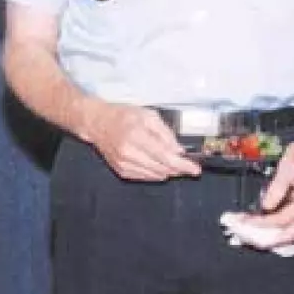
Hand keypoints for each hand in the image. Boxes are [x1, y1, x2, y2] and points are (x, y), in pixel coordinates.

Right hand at [83, 101, 198, 181]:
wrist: (97, 123)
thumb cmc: (124, 115)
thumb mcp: (148, 115)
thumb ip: (165, 133)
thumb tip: (180, 151)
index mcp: (137, 135)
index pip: (165, 156)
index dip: (183, 165)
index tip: (196, 169)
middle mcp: (129, 153)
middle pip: (162, 169)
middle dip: (178, 169)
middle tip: (187, 164)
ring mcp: (124, 165)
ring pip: (155, 176)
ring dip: (168, 171)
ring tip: (172, 161)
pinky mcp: (121, 171)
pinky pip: (145, 177)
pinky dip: (155, 173)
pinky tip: (157, 163)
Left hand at [255, 132, 293, 243]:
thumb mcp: (288, 167)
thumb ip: (276, 189)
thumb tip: (265, 207)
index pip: (283, 220)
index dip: (263, 223)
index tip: (245, 222)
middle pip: (288, 235)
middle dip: (267, 239)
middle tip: (246, 238)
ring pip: (289, 233)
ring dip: (270, 236)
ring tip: (250, 234)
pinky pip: (289, 224)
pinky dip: (274, 227)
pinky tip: (260, 226)